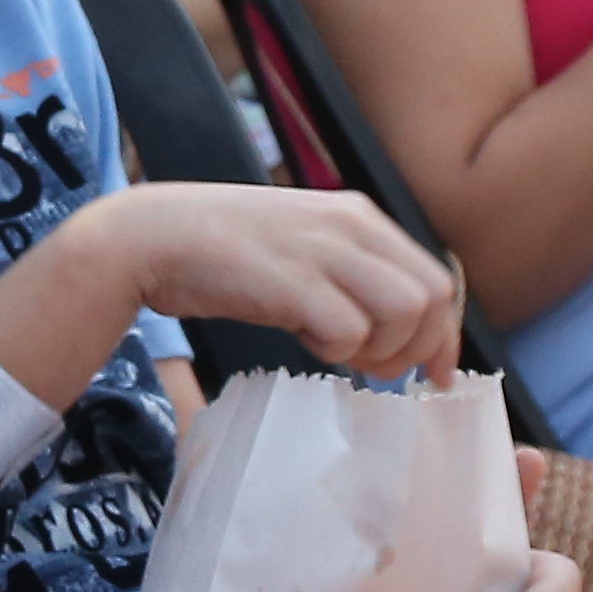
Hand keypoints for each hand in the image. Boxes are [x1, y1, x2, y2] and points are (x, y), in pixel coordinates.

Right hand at [90, 184, 457, 375]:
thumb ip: (346, 277)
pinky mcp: (291, 281)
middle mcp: (350, 226)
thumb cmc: (222, 254)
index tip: (433, 374)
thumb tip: (388, 332)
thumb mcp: (301, 248)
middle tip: (373, 368)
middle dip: (415, 348)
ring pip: (402, 312)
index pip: (435, 278)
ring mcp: (321, 251)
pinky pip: (348, 329)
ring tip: (335, 350)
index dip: (442, 335)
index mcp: (357, 216)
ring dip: (378, 349)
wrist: (150, 238)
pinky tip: (301, 338)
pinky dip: (334, 348)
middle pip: (431, 298)